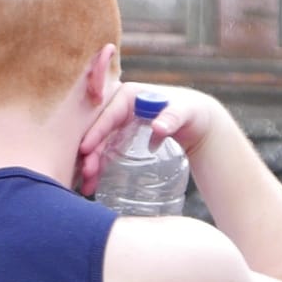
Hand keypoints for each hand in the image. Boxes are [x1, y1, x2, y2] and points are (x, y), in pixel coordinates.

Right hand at [74, 81, 226, 196]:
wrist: (197, 121)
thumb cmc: (190, 111)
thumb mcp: (184, 112)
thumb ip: (172, 117)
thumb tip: (158, 127)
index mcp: (128, 96)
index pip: (108, 115)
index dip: (96, 132)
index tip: (85, 149)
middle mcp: (119, 108)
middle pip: (100, 133)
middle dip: (90, 154)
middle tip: (86, 174)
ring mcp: (120, 124)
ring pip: (101, 145)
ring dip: (92, 164)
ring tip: (87, 186)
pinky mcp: (123, 138)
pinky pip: (108, 153)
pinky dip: (101, 167)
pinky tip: (94, 184)